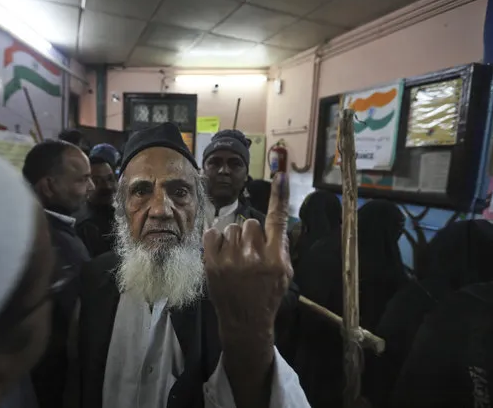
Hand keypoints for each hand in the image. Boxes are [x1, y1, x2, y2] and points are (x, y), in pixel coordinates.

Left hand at [203, 173, 292, 337]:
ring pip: (232, 228)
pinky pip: (212, 234)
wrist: (245, 321)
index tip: (280, 176)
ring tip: (236, 257)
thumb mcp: (285, 274)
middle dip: (251, 234)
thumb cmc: (266, 295)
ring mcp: (231, 260)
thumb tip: (280, 221)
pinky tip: (222, 253)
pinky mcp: (212, 264)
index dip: (280, 196)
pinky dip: (216, 240)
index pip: (278, 221)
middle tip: (250, 253)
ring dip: (234, 238)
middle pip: (250, 222)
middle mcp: (254, 257)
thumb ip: (282, 247)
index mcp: (275, 259)